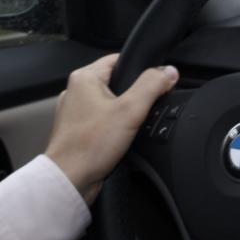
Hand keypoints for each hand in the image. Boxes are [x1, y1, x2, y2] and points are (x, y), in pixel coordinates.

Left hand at [44, 53, 177, 203]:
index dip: (140, 69)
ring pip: (111, 104)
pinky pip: (103, 121)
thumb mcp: (130, 110)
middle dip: (133, 96)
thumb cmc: (89, 146)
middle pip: (117, 83)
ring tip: (128, 128)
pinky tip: (119, 140)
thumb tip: (168, 71)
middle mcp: (76, 92)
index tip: (155, 82)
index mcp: (84, 77)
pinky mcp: (79, 130)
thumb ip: (152, 86)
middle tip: (140, 110)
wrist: (70, 179)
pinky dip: (114, 128)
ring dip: (124, 114)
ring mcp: (76, 112)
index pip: (119, 59)